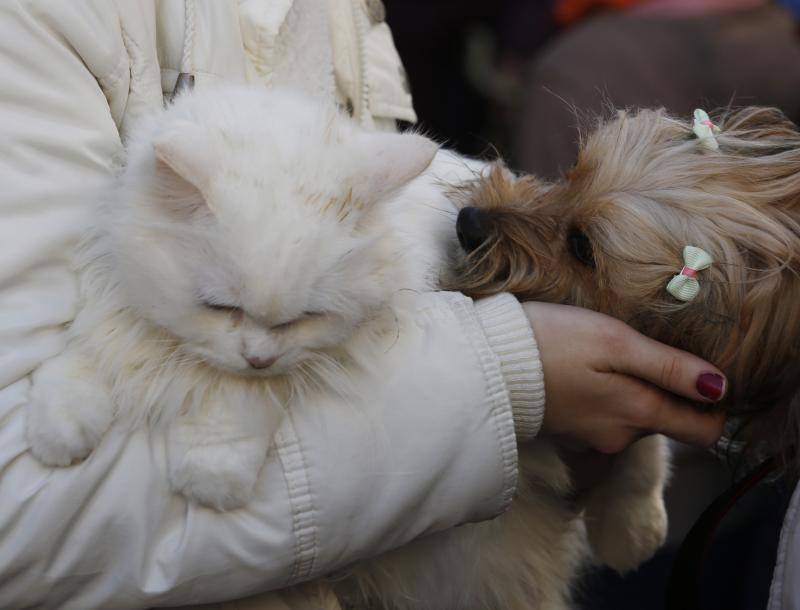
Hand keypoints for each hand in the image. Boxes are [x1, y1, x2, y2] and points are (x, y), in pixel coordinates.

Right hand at [522, 302, 725, 453]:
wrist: (486, 364)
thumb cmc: (551, 343)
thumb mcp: (615, 341)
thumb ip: (670, 367)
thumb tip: (720, 388)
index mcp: (638, 413)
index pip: (704, 430)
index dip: (712, 402)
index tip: (694, 370)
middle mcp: (620, 437)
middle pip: (666, 418)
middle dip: (661, 387)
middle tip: (634, 349)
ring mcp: (592, 439)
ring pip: (633, 416)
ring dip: (628, 389)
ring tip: (601, 356)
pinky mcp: (569, 433)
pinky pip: (604, 417)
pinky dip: (602, 395)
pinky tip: (581, 371)